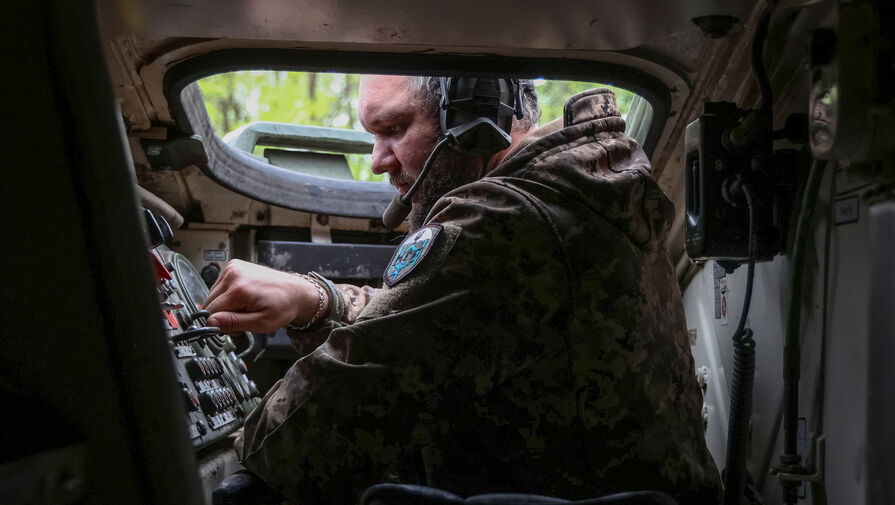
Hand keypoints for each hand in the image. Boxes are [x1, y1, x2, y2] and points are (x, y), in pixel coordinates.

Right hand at [204, 259, 322, 333]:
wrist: (295, 292)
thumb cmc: (283, 307)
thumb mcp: (261, 323)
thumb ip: (234, 323)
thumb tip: (211, 321)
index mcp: (239, 289)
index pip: (211, 312)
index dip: (221, 324)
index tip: (235, 327)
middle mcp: (234, 274)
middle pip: (210, 302)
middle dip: (223, 314)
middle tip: (243, 317)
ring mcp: (233, 267)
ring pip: (213, 295)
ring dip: (225, 305)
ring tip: (245, 307)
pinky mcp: (234, 266)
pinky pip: (220, 286)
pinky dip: (228, 295)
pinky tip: (243, 298)